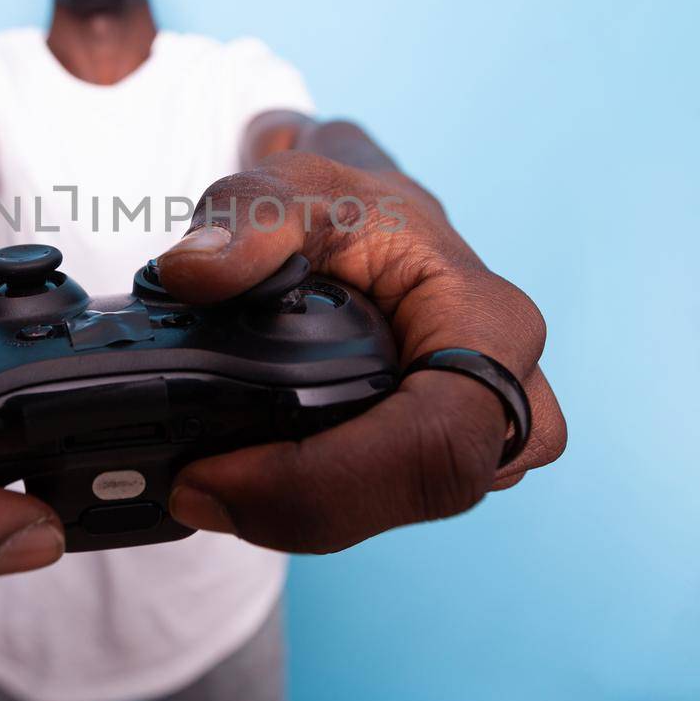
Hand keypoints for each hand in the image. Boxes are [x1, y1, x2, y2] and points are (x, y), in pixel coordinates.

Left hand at [155, 145, 566, 552]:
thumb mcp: (296, 185)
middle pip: (427, 489)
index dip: (330, 481)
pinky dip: (313, 506)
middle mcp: (506, 391)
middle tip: (194, 489)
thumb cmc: (356, 206)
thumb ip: (245, 217)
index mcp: (487, 321)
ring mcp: (484, 439)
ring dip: (304, 514)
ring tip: (211, 481)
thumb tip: (193, 271)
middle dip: (305, 509)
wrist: (381, 225)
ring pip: (407, 509)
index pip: (437, 437)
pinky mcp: (443, 462)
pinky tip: (246, 482)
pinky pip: (390, 507)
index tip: (217, 477)